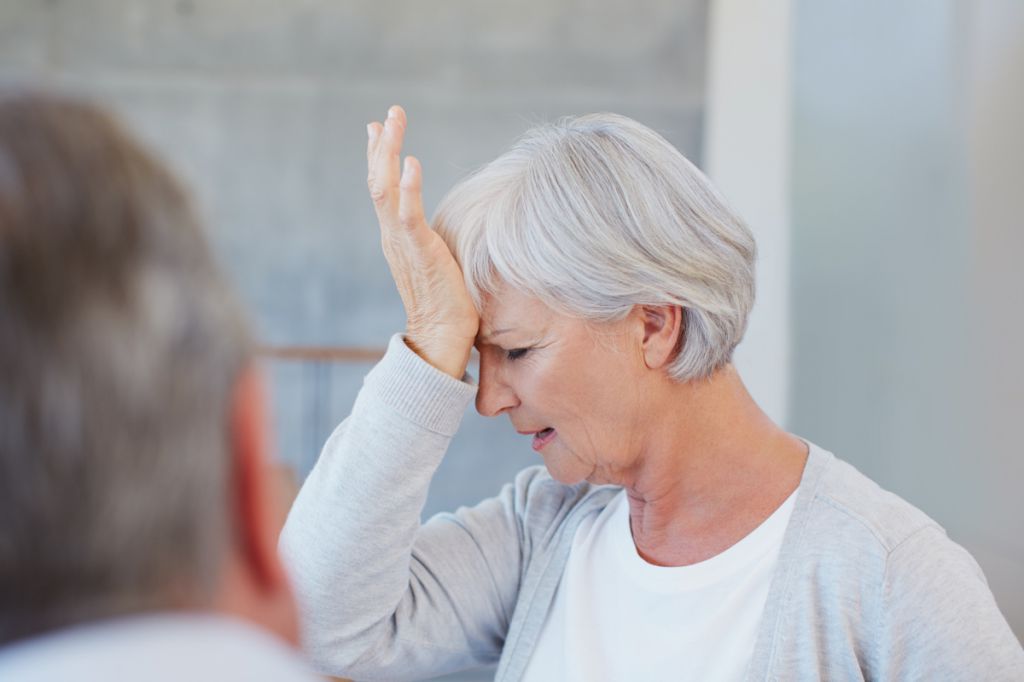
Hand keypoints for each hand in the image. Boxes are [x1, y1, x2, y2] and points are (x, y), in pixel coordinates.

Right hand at [367, 106, 478, 378]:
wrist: (441, 339)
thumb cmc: (447, 306)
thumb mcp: (439, 262)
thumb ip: (437, 242)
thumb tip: (450, 230)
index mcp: (397, 238)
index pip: (384, 189)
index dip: (381, 157)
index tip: (379, 127)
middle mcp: (393, 237)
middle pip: (379, 181)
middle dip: (382, 145)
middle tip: (389, 112)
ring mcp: (403, 244)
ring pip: (386, 190)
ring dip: (387, 154)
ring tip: (392, 123)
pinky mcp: (419, 252)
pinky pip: (408, 215)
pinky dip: (408, 188)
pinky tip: (411, 162)